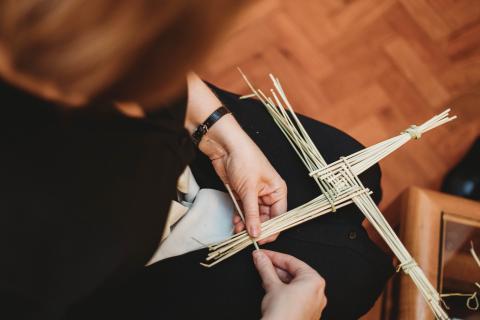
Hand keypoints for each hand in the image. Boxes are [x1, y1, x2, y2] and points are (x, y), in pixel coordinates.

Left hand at [204, 125, 286, 242]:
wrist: (225, 147)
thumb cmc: (244, 160)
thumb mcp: (249, 190)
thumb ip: (252, 214)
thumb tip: (256, 233)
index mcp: (278, 190)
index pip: (279, 216)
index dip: (272, 229)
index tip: (261, 240)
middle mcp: (268, 193)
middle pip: (266, 218)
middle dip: (256, 228)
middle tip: (246, 238)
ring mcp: (255, 194)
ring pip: (253, 216)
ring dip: (246, 224)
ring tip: (238, 230)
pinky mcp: (242, 194)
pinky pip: (243, 210)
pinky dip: (240, 217)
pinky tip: (235, 223)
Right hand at [253, 250, 326, 319]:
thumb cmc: (283, 315)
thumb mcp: (272, 285)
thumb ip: (266, 268)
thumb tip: (261, 257)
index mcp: (314, 281)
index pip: (292, 262)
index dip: (275, 256)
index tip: (264, 254)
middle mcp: (318, 292)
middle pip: (294, 273)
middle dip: (276, 268)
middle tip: (262, 262)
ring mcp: (313, 304)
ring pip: (294, 284)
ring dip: (278, 278)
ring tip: (264, 274)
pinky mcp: (306, 313)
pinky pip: (296, 296)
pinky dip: (284, 290)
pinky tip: (271, 288)